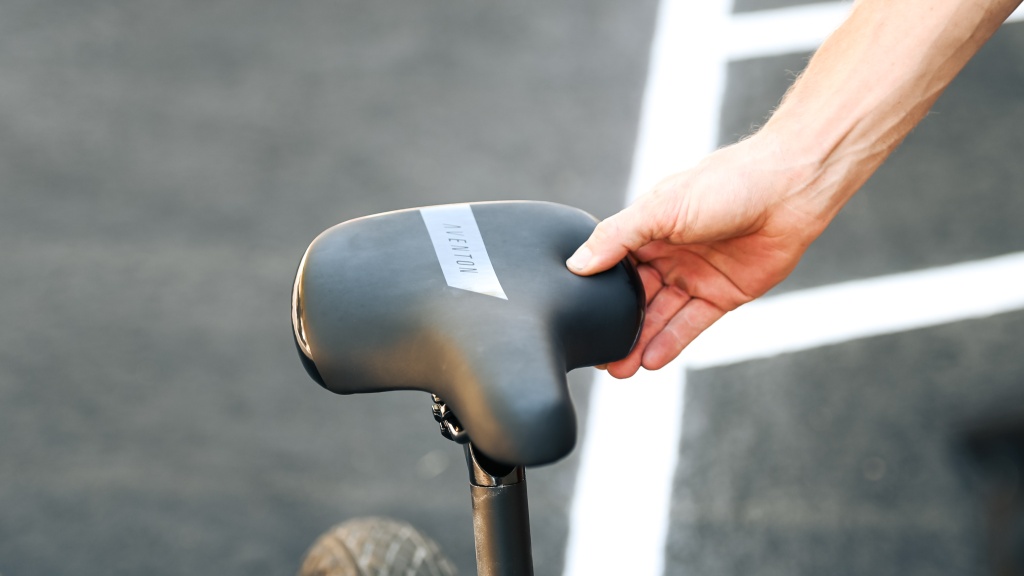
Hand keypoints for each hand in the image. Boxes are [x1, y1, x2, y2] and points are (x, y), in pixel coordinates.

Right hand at [567, 134, 827, 377]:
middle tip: (598, 357)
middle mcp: (668, 253)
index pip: (614, 267)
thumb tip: (576, 264)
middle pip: (635, 298)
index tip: (579, 320)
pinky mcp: (723, 295)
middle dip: (617, 327)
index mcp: (648, 229)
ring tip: (619, 369)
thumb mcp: (660, 207)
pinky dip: (671, 342)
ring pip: (660, 316)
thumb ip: (616, 237)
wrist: (790, 190)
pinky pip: (691, 324)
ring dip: (640, 341)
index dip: (597, 294)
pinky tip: (651, 360)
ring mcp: (695, 275)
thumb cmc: (726, 183)